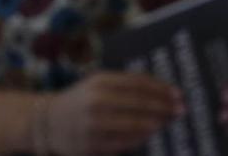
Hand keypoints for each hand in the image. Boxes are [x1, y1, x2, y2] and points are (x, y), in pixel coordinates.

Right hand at [45, 72, 181, 154]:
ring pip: (134, 125)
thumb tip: (164, 91)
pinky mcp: (90, 145)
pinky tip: (150, 133)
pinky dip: (141, 138)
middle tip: (180, 110)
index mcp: (100, 81)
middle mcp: (96, 101)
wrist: (47, 122)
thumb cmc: (83, 99)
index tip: (179, 94)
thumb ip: (128, 84)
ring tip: (167, 121)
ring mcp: (92, 125)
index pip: (139, 83)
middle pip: (139, 104)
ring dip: (156, 123)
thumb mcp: (100, 83)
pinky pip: (123, 143)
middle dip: (164, 107)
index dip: (162, 89)